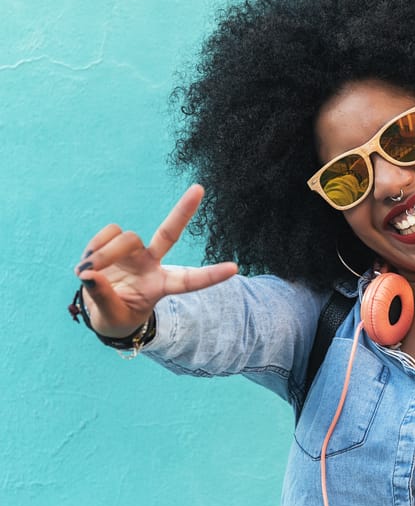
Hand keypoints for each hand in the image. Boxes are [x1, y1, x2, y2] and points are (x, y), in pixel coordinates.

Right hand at [74, 184, 237, 336]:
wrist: (103, 309)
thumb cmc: (117, 316)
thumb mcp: (113, 317)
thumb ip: (104, 298)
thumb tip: (90, 275)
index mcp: (162, 286)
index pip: (190, 281)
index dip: (211, 275)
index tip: (235, 268)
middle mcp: (153, 264)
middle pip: (169, 234)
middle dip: (184, 210)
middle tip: (199, 188)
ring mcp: (135, 252)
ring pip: (126, 238)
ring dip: (105, 253)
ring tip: (90, 272)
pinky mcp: (116, 244)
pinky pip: (108, 233)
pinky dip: (95, 246)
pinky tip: (87, 263)